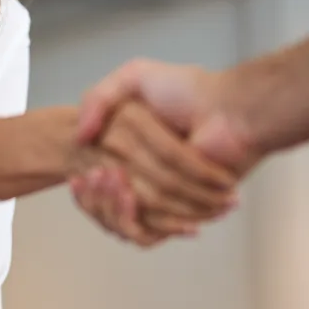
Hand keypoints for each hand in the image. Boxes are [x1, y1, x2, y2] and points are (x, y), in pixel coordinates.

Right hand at [72, 60, 264, 244]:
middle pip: (104, 207)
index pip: (94, 184)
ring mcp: (163, 198)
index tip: (80, 173)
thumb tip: (79, 137)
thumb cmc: (188, 91)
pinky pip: (147, 232)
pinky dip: (132, 219)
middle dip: (95, 197)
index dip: (84, 187)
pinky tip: (127, 195)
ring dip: (110, 207)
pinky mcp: (180, 213)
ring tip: (115, 180)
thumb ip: (98, 98)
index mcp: (132, 154)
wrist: (229, 112)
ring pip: (120, 223)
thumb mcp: (134, 77)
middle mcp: (145, 178)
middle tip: (98, 173)